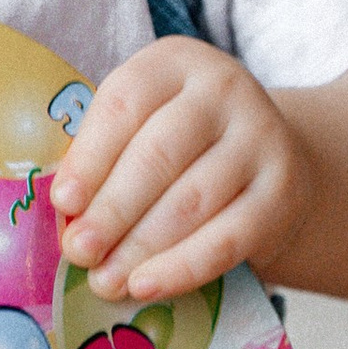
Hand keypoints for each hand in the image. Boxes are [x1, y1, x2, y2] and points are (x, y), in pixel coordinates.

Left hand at [49, 37, 312, 303]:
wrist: (267, 156)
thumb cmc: (180, 142)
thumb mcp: (142, 124)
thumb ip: (103, 157)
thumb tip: (66, 218)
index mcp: (175, 62)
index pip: (125, 103)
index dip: (90, 157)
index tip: (63, 204)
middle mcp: (224, 90)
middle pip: (158, 155)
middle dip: (112, 210)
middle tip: (78, 252)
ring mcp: (261, 139)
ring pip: (191, 201)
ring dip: (139, 247)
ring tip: (103, 280)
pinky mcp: (284, 192)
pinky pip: (227, 239)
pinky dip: (182, 268)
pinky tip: (146, 286)